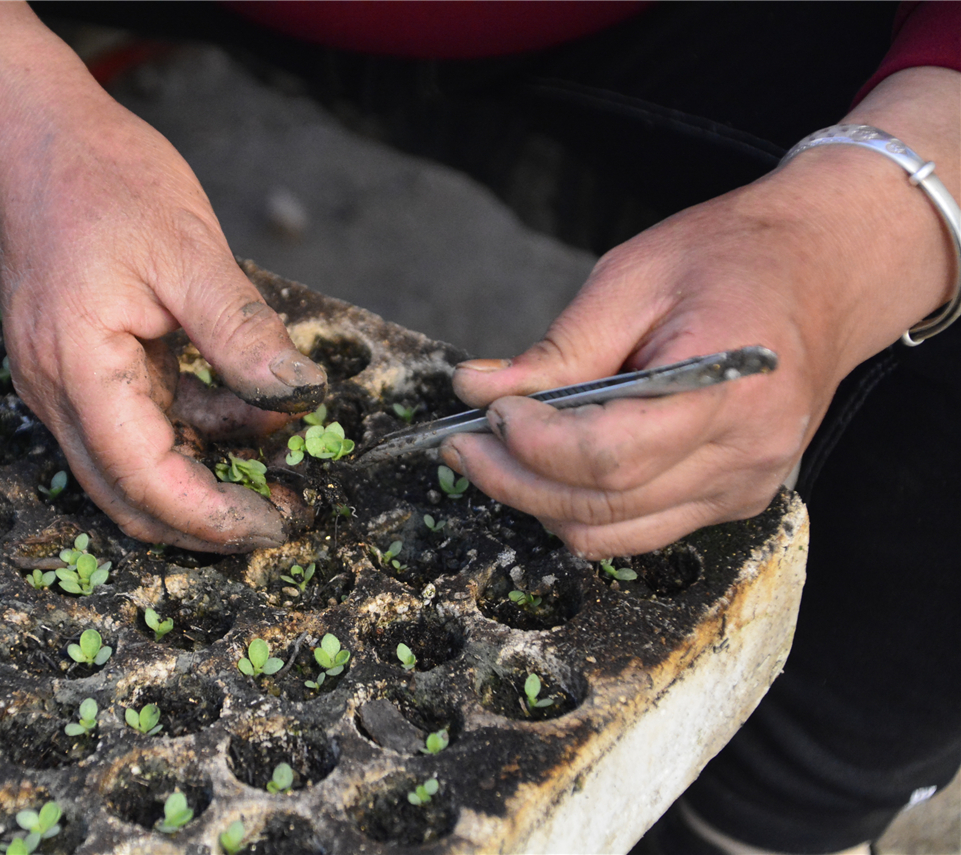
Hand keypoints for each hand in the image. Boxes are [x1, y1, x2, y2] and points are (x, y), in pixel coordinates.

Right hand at [0, 3, 326, 551]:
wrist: (26, 139)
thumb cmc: (99, 181)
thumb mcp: (187, 249)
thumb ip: (241, 330)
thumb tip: (299, 392)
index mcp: (79, 371)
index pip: (147, 481)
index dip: (212, 517)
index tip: (275, 523)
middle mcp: (58, 394)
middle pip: (130, 499)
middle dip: (206, 522)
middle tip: (281, 517)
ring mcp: (63, 386)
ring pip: (132, 469)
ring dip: (203, 478)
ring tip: (280, 464)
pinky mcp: (79, 370)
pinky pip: (135, 426)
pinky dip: (192, 431)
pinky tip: (248, 414)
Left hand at [443, 69, 957, 557]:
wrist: (825, 270)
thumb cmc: (733, 258)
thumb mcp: (634, 276)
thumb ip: (558, 346)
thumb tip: (477, 388)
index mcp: (728, 388)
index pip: (610, 458)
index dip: (534, 447)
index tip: (487, 413)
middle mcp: (745, 454)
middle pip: (604, 508)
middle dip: (516, 482)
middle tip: (463, 445)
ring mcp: (744, 487)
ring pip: (615, 535)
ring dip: (541, 503)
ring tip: (497, 454)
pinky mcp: (735, 499)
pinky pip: (641, 531)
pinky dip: (584, 508)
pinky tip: (552, 466)